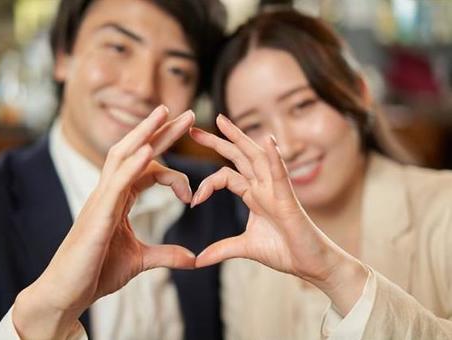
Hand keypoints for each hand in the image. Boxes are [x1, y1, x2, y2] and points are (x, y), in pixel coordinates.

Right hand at [13, 106, 195, 338]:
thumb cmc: (96, 273)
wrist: (66, 293)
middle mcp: (108, 193)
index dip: (173, 172)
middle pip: (135, 151)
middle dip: (160, 131)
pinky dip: (132, 165)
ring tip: (165, 113)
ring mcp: (100, 200)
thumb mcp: (140, 260)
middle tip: (184, 113)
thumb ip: (166, 255)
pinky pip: (116, 183)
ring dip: (145, 133)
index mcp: (118, 200)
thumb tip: (193, 258)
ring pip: (122, 156)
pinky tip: (148, 150)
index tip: (193, 193)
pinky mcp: (97, 215)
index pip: (147, 169)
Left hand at [190, 114, 367, 315]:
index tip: (192, 201)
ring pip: (256, 157)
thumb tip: (197, 260)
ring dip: (239, 138)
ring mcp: (276, 190)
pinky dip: (274, 158)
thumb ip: (221, 249)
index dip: (207, 183)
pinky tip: (268, 141)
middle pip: (238, 157)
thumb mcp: (245, 248)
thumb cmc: (285, 251)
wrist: (310, 265)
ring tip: (222, 121)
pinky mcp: (288, 200)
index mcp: (253, 195)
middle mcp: (263, 187)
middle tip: (193, 127)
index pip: (226, 176)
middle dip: (217, 141)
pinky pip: (281, 175)